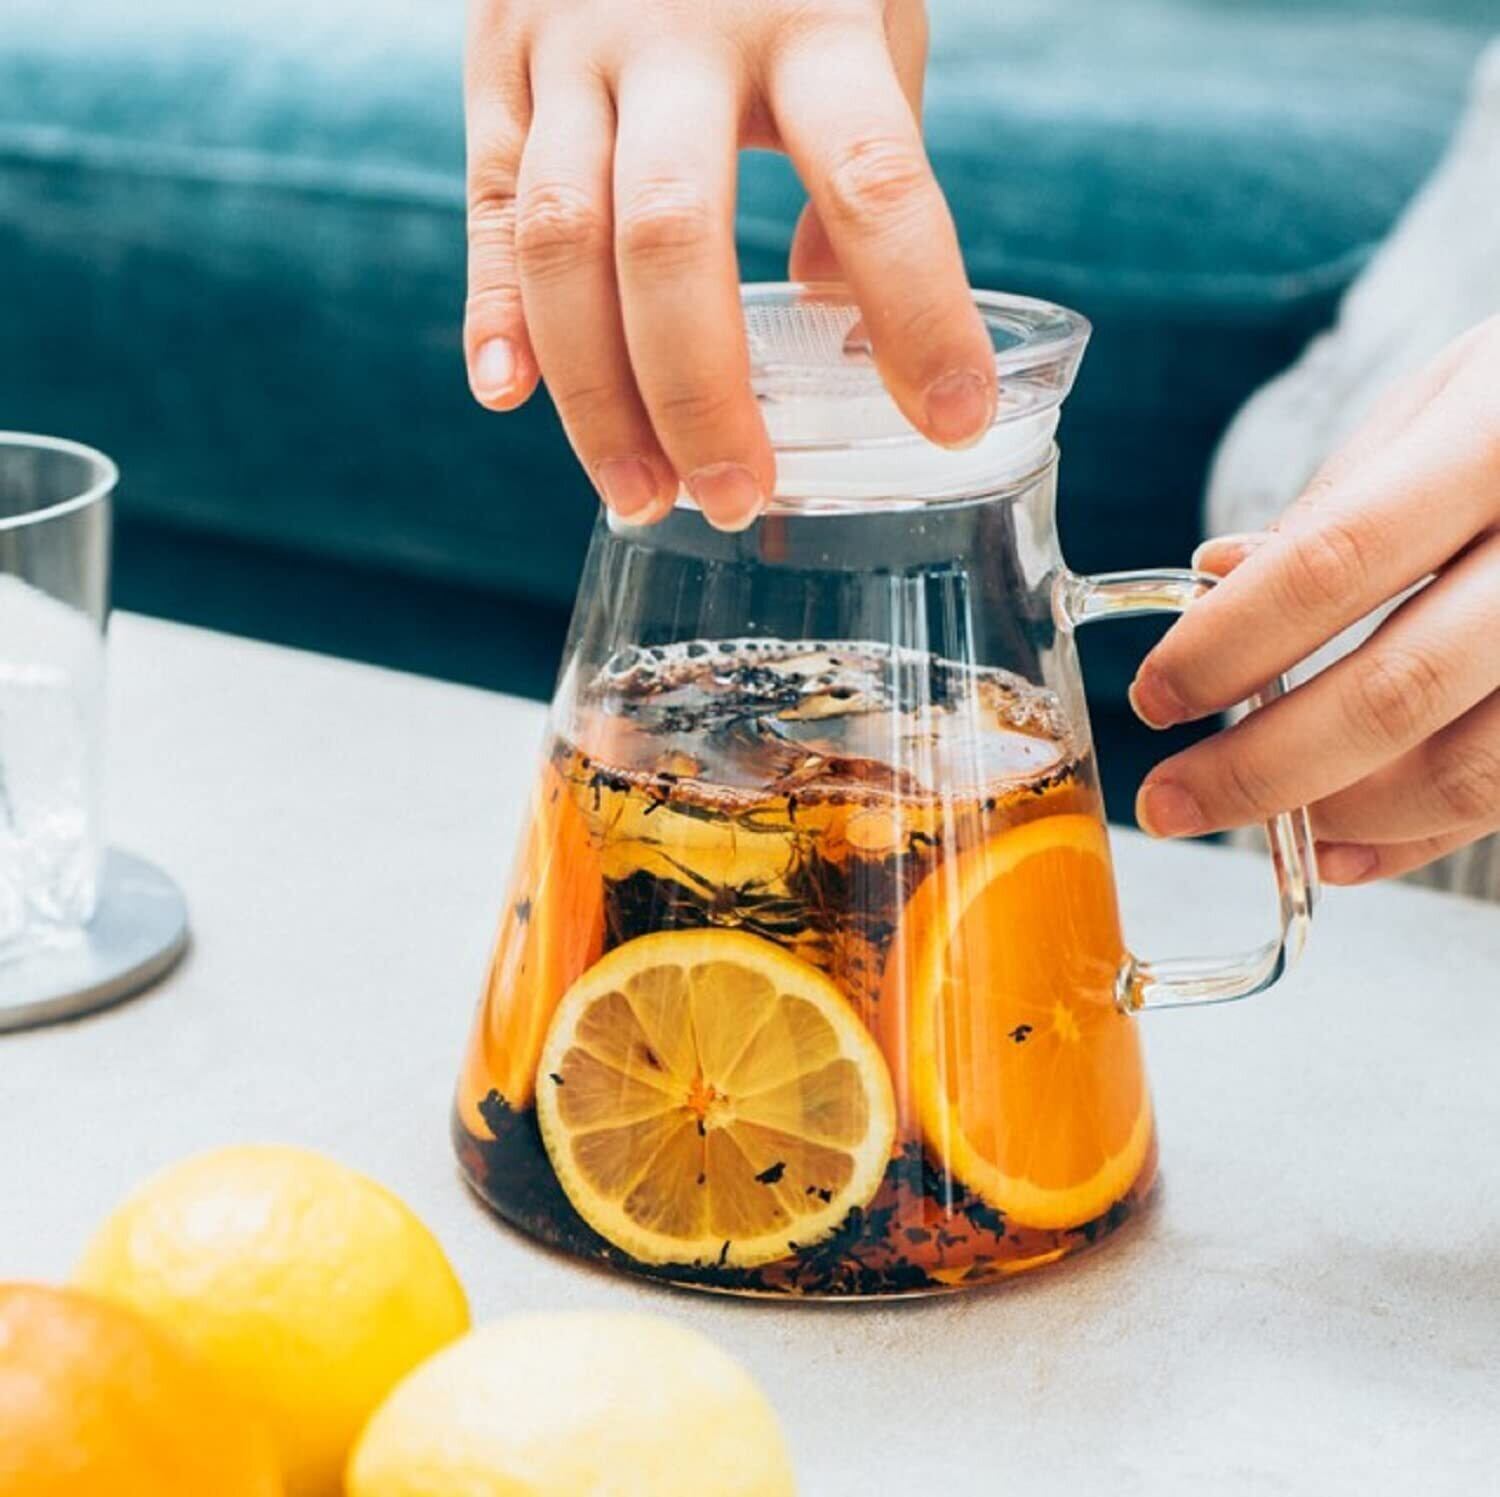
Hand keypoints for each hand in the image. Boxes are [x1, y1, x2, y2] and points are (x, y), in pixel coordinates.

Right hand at [463, 0, 993, 529]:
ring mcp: (567, 45)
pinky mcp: (494, 64)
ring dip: (596, 393)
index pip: (876, 179)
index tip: (950, 421)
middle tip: (742, 502)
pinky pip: (483, 206)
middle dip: (702, 391)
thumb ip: (861, 157)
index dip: (919, 311)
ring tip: (644, 496)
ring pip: (562, 243)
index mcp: (811, 13)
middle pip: (671, 239)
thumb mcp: (863, 12)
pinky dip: (491, 310)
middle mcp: (677, 26)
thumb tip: (831, 316)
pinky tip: (505, 395)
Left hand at [1130, 317, 1499, 885]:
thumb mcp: (1445, 403)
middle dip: (1261, 767)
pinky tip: (1344, 843)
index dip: (1228, 644)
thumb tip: (1218, 582)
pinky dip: (1421, 836)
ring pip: (1472, 767)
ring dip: (1342, 815)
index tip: (1154, 697)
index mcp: (1498, 437)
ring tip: (1254, 825)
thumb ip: (1340, 502)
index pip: (1333, 559)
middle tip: (1172, 801)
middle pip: (1398, 688)